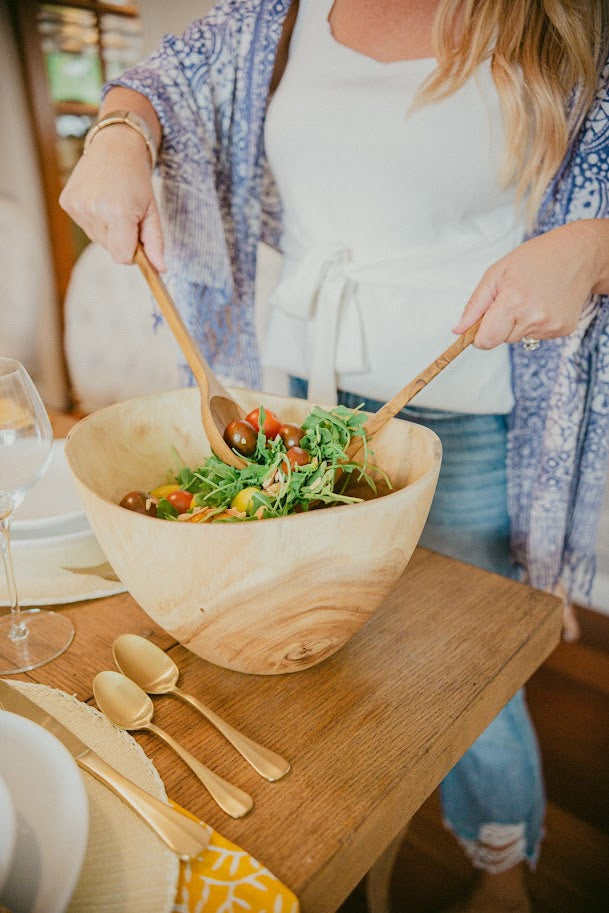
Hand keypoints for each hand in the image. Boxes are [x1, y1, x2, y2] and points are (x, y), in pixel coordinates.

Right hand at [59, 125, 165, 270]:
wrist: (114, 147)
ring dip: (108, 229)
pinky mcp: (67, 203)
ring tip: (113, 204)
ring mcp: (78, 207)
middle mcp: (94, 210)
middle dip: (121, 238)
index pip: (122, 257)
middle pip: (110, 249)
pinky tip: (99, 199)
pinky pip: (85, 226)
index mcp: (118, 213)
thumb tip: (160, 270)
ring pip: (97, 239)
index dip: (132, 253)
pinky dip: (94, 219)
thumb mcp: (152, 211)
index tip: (138, 238)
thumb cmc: (137, 180)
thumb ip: (156, 243)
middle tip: (127, 213)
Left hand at [453, 222, 603, 347]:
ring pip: (519, 338)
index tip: (481, 325)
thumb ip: (475, 305)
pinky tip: (544, 304)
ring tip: (531, 298)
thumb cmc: (535, 259)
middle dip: (501, 324)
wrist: (578, 254)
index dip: (480, 336)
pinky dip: (536, 324)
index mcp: (513, 301)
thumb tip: (458, 330)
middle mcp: (534, 317)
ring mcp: (551, 325)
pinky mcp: (564, 329)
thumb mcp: (496, 273)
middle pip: (501, 339)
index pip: (486, 340)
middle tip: (513, 298)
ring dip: (519, 323)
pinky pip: (537, 336)